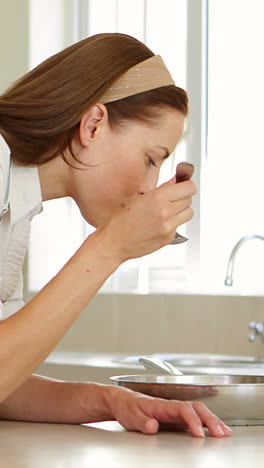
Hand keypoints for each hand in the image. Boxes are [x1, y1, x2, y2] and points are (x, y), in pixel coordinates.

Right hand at [99, 177, 196, 262]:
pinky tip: (161, 223)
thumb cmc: (121, 221)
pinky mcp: (168, 238)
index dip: (187, 185)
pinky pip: (180, 226)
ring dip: (182, 210)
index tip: (184, 186)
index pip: (188, 187)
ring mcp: (168, 226)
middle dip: (183, 197)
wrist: (114, 242)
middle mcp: (165, 211)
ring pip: (189, 213)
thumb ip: (161, 190)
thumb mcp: (138, 198)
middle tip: (173, 198)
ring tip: (169, 210)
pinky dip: (174, 223)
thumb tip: (176, 182)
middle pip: (189, 199)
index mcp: (157, 197)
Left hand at [106, 386, 231, 437]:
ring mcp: (176, 412)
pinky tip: (216, 431)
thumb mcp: (131, 416)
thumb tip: (153, 425)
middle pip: (197, 409)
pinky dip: (209, 424)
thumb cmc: (128, 407)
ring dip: (213, 421)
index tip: (199, 434)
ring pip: (200, 412)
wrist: (122, 401)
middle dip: (211, 420)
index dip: (193, 421)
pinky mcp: (177, 418)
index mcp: (163, 404)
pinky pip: (197, 419)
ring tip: (226, 433)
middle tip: (221, 434)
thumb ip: (142, 421)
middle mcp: (172, 406)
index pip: (183, 409)